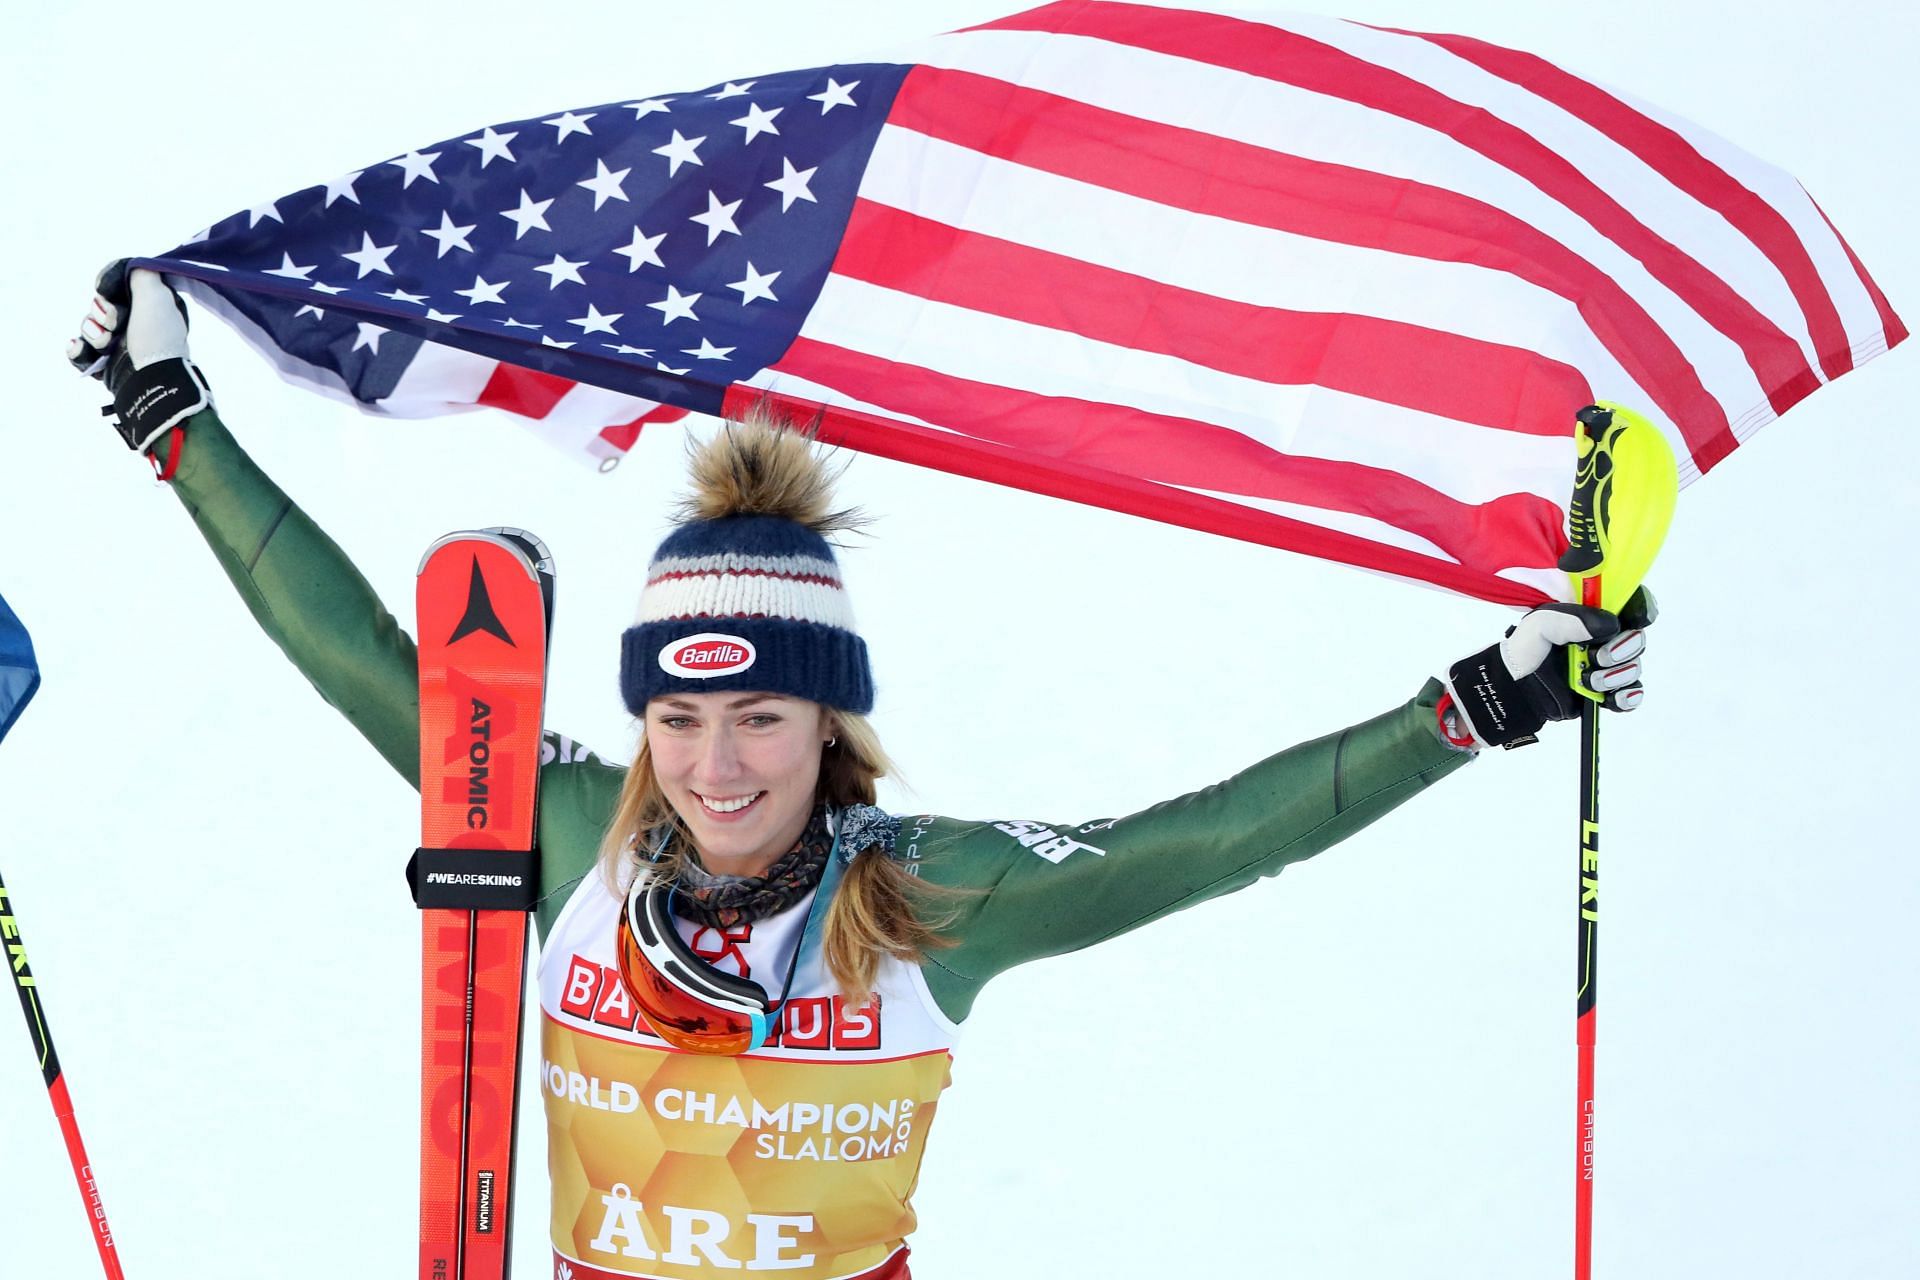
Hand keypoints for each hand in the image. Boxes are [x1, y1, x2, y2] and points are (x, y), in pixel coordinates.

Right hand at [68, 260, 211, 458]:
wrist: (150, 383)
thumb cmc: (157, 339)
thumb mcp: (157, 297)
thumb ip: (143, 274)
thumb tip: (130, 267)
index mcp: (149, 307)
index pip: (116, 286)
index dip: (107, 287)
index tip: (107, 291)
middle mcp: (136, 324)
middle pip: (99, 305)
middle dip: (101, 313)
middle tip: (114, 323)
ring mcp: (119, 344)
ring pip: (88, 327)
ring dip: (92, 333)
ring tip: (105, 344)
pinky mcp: (106, 364)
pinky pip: (80, 350)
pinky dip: (78, 351)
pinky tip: (80, 350)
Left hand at [1439, 587, 1655, 749]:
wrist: (1513, 689)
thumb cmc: (1524, 649)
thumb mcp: (1540, 624)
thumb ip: (1572, 619)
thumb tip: (1610, 625)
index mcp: (1591, 617)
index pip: (1629, 605)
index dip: (1639, 610)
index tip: (1634, 619)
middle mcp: (1604, 640)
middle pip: (1637, 639)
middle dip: (1623, 649)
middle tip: (1597, 656)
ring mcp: (1606, 668)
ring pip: (1634, 668)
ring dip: (1615, 676)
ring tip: (1587, 680)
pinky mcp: (1605, 693)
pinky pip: (1630, 696)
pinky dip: (1626, 697)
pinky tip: (1610, 698)